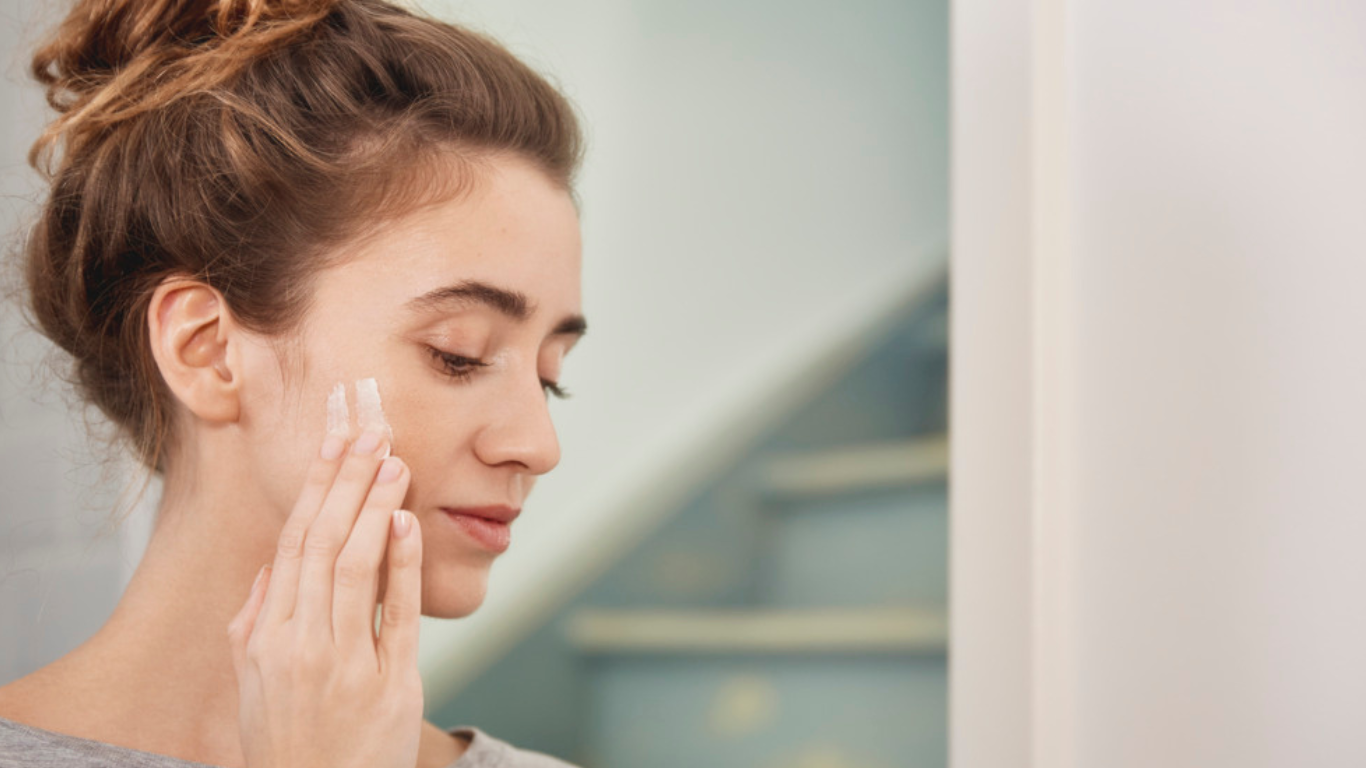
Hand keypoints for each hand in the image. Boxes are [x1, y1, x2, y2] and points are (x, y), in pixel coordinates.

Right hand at [226, 430, 423, 767]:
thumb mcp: (252, 684)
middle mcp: (300, 645)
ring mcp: (345, 664)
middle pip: (322, 545)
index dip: (315, 491)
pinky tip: (407, 523)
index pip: (293, 545)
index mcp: (266, 638)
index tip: (334, 445)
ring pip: (355, 569)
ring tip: (394, 462)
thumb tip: (269, 569)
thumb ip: (254, 623)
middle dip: (346, 483)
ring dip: (374, 508)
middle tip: (371, 434)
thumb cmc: (286, 742)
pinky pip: (398, 615)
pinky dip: (403, 566)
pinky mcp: (390, 684)